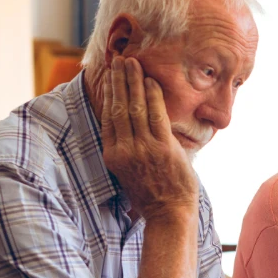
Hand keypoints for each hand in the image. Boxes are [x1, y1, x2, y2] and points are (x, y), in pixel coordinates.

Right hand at [100, 57, 198, 221]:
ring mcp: (143, 148)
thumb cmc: (153, 199)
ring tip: (132, 62)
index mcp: (114, 156)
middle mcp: (125, 150)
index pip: (108, 118)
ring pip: (134, 107)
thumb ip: (130, 152)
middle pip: (118, 107)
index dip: (108, 94)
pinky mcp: (162, 148)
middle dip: (118, 81)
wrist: (169, 217)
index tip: (109, 77)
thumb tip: (135, 133)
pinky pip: (156, 115)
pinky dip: (153, 95)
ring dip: (133, 81)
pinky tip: (151, 80)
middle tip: (119, 60)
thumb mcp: (130, 175)